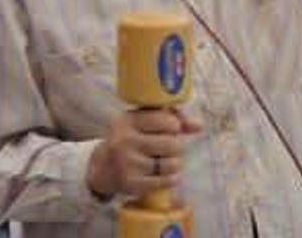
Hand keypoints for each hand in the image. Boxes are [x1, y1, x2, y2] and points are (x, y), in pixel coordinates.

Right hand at [86, 107, 201, 198]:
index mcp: (128, 120)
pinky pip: (166, 181)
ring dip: (174, 163)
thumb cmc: (132, 138)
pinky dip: (171, 178)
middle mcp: (124, 140)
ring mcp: (126, 163)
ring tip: (164, 161)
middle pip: (173, 143)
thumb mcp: (145, 120)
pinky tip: (165, 175)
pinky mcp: (130, 183)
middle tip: (166, 149)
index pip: (169, 121)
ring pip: (172, 163)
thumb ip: (173, 117)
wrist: (102, 167)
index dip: (174, 126)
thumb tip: (199, 126)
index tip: (167, 130)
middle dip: (175, 147)